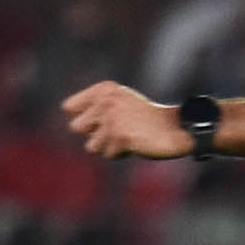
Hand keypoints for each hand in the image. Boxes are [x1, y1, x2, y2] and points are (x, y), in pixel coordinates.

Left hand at [62, 80, 186, 160]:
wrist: (176, 128)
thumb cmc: (147, 119)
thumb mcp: (119, 103)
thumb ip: (95, 107)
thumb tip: (72, 121)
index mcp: (104, 89)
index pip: (69, 107)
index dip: (85, 118)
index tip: (103, 119)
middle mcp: (106, 101)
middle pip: (76, 127)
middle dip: (94, 133)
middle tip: (116, 129)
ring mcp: (113, 119)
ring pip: (91, 145)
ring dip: (108, 146)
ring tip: (127, 137)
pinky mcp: (120, 136)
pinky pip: (108, 154)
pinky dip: (121, 153)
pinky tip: (136, 143)